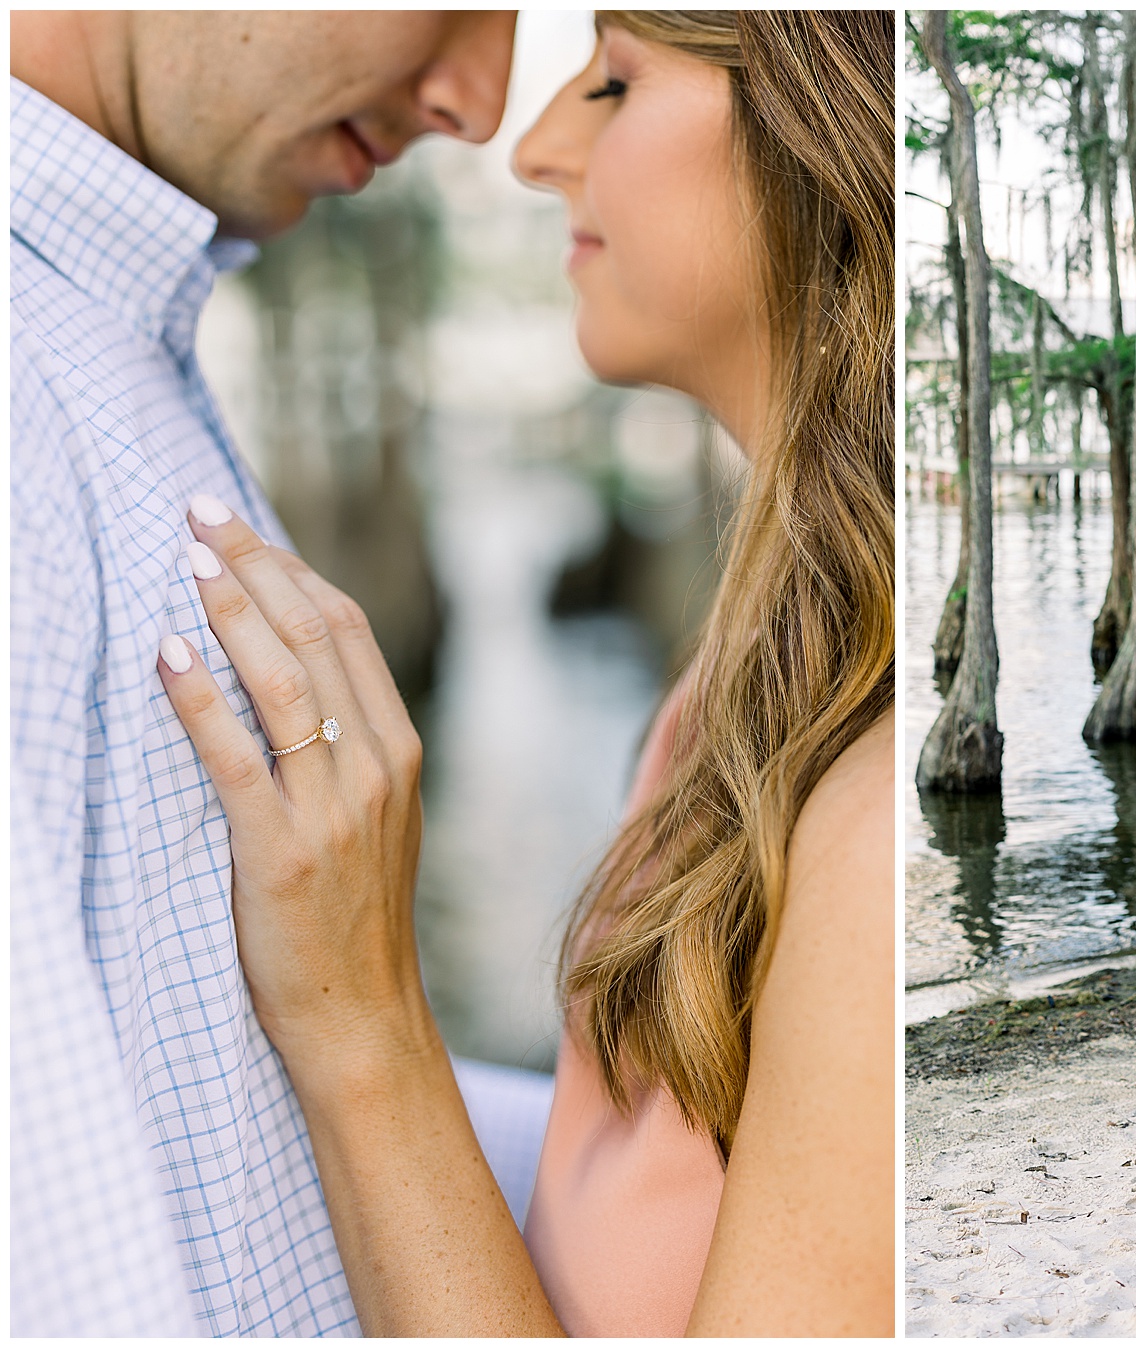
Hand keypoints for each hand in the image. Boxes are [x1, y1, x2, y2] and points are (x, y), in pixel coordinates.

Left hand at [157, 500, 430, 1078]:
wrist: (363, 1017)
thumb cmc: (354, 920)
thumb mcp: (373, 820)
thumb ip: (344, 751)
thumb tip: (285, 679)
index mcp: (399, 752)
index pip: (346, 633)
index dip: (292, 571)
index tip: (241, 528)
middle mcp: (376, 768)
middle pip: (316, 639)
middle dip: (255, 567)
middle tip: (199, 515)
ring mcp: (335, 809)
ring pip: (285, 684)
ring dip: (232, 613)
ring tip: (185, 561)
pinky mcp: (283, 852)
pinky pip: (239, 759)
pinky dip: (201, 699)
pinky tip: (168, 654)